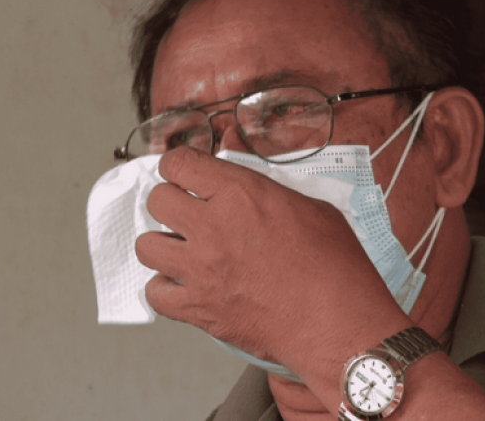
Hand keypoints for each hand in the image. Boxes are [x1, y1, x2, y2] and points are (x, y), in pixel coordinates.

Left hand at [136, 147, 407, 376]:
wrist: (339, 323)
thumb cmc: (335, 267)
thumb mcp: (312, 207)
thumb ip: (269, 192)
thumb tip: (247, 187)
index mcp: (241, 193)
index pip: (178, 162)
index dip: (178, 166)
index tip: (184, 174)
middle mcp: (213, 226)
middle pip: (157, 200)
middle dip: (170, 203)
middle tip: (187, 213)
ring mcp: (201, 269)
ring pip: (146, 246)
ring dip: (163, 246)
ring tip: (183, 251)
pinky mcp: (198, 308)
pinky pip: (154, 294)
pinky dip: (165, 290)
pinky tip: (185, 286)